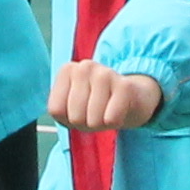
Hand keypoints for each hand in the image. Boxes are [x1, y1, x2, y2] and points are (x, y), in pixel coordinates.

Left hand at [44, 60, 166, 131]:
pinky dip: (116, 122)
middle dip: (86, 122)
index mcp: (67, 70)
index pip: (56, 110)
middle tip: (97, 111)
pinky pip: (111, 119)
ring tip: (108, 109)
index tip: (80, 109)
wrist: (134, 99)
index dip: (68, 119)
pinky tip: (120, 109)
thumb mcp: (71, 110)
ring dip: (102, 123)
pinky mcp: (125, 85)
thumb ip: (60, 111)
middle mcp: (84, 66)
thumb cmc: (98, 106)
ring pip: (93, 120)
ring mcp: (105, 72)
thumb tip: (70, 117)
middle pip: (75, 117)